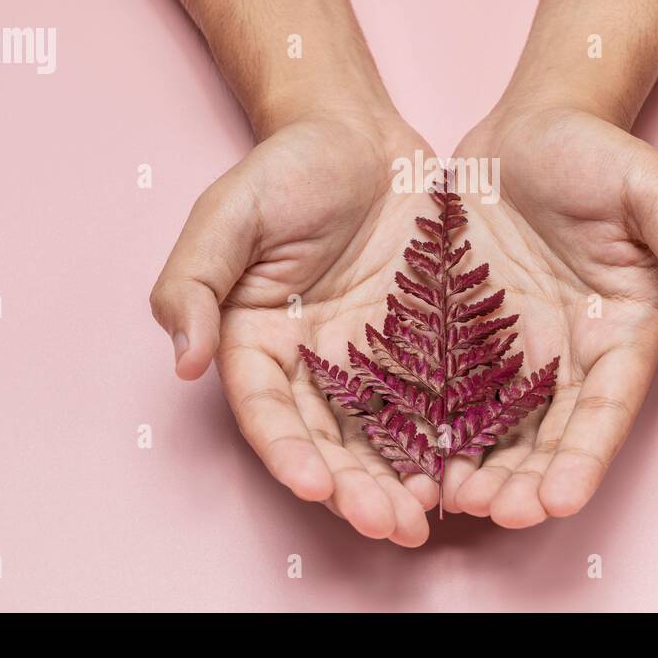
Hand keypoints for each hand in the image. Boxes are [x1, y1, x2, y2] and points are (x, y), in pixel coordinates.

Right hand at [149, 109, 440, 545]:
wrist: (360, 134)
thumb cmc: (287, 167)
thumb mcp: (227, 213)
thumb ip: (193, 282)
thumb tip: (184, 362)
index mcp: (259, 343)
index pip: (269, 412)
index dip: (289, 452)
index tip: (315, 485)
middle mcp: (315, 365)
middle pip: (331, 441)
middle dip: (356, 489)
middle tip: (390, 523)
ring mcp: (373, 359)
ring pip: (386, 435)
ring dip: (403, 481)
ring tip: (429, 514)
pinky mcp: (426, 346)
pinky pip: (440, 399)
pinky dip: (452, 438)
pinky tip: (473, 467)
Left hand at [443, 105, 657, 526]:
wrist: (527, 129)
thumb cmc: (595, 153)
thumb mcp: (653, 185)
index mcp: (621, 333)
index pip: (606, 410)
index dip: (585, 459)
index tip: (560, 501)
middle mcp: (568, 356)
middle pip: (550, 437)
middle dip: (526, 483)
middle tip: (492, 512)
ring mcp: (511, 351)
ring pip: (496, 429)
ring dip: (480, 470)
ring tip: (449, 500)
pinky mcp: (461, 337)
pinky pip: (446, 392)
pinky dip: (432, 429)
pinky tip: (408, 457)